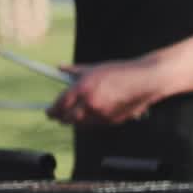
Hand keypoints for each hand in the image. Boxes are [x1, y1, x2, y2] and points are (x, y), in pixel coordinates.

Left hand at [47, 59, 162, 125]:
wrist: (144, 81)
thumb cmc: (121, 72)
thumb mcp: (94, 68)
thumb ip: (74, 71)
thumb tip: (60, 68)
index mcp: (83, 88)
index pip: (60, 104)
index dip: (51, 110)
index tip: (48, 112)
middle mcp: (90, 103)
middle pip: (67, 119)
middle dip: (61, 118)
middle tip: (57, 116)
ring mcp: (101, 114)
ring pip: (81, 124)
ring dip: (75, 121)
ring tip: (73, 116)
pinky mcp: (112, 121)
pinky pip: (94, 125)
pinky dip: (89, 122)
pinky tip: (90, 116)